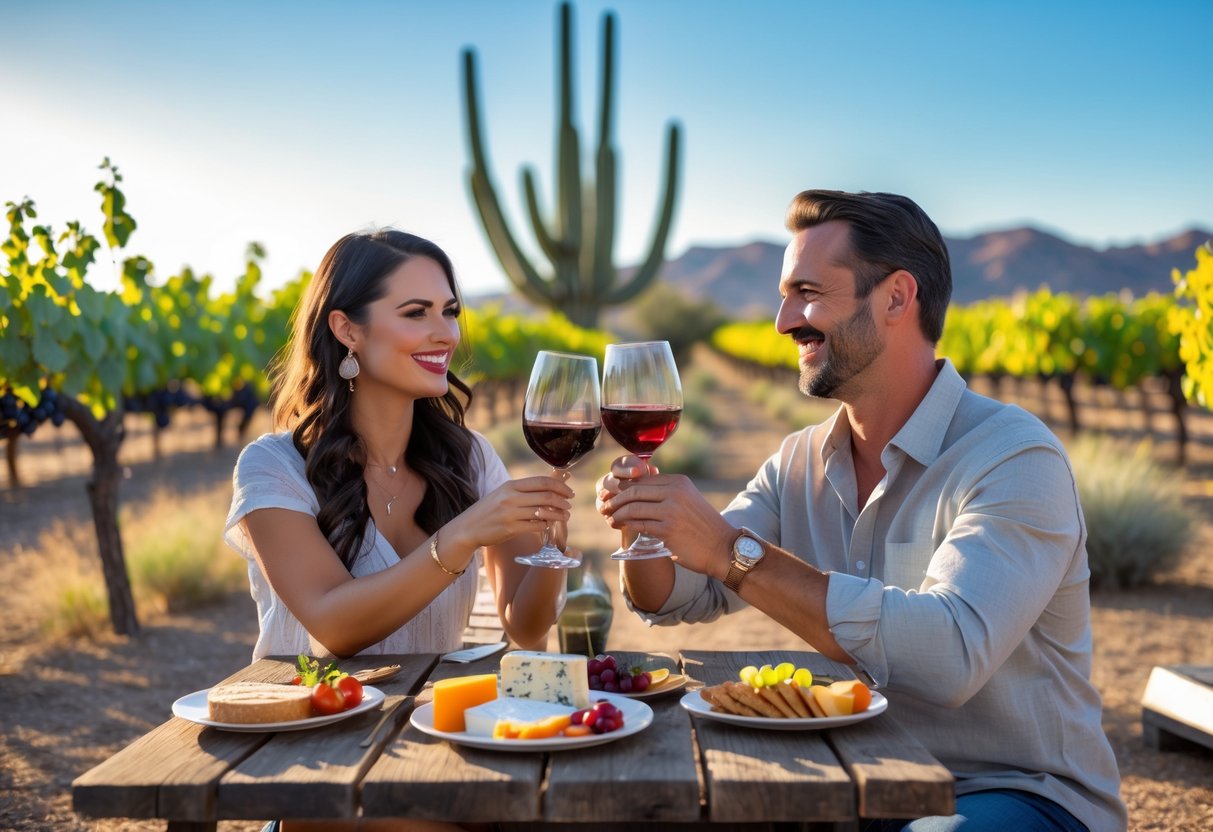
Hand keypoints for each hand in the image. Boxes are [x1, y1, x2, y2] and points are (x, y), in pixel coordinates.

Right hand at [450, 474, 573, 551]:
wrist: (467, 528)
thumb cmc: (488, 511)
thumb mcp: (503, 494)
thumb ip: (523, 490)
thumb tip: (548, 486)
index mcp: (511, 486)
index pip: (542, 482)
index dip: (560, 486)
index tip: (569, 493)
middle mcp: (511, 497)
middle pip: (546, 496)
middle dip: (562, 501)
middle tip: (569, 506)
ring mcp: (510, 513)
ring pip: (543, 512)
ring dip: (558, 515)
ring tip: (565, 517)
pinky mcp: (510, 528)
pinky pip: (535, 526)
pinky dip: (545, 525)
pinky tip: (548, 525)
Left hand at [597, 460, 734, 580]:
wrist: (723, 547)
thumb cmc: (703, 526)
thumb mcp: (688, 499)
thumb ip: (666, 493)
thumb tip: (637, 490)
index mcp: (679, 482)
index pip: (643, 480)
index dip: (623, 486)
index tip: (612, 494)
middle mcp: (675, 492)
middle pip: (634, 491)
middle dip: (615, 499)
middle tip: (604, 505)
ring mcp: (671, 511)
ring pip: (634, 507)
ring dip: (617, 513)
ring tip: (609, 517)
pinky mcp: (668, 530)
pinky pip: (639, 524)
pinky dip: (626, 524)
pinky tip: (620, 526)